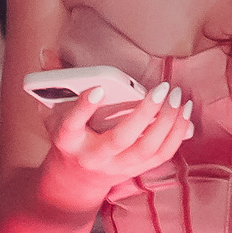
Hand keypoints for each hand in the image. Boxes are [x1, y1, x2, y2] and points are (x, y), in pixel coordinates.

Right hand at [44, 80, 194, 199]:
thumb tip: (48, 52)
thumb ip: (52, 85)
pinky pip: (163, 154)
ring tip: (177, 97)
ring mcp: (116, 166)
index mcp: (67, 141)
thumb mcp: (53, 115)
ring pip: (146, 148)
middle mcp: (92, 157)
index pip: (71, 125)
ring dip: (167, 122)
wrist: (74, 180)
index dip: (83, 108)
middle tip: (161, 88)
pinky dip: (177, 132)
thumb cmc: (69, 138)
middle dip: (143, 113)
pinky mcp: (136, 170)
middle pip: (119, 139)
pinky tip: (184, 111)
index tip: (98, 89)